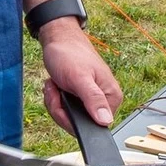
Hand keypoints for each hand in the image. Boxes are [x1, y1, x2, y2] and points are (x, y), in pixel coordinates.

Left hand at [39, 19, 122, 133]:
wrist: (58, 38)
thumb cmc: (69, 53)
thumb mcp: (80, 77)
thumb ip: (93, 99)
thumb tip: (106, 121)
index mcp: (111, 97)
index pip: (93, 127)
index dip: (71, 120)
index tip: (61, 101)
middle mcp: (104, 101)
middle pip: (78, 124)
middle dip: (60, 109)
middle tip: (56, 88)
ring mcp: (90, 100)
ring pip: (68, 118)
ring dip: (55, 102)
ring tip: (55, 84)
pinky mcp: (79, 98)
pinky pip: (63, 111)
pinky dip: (54, 99)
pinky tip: (54, 86)